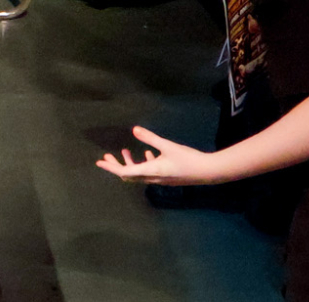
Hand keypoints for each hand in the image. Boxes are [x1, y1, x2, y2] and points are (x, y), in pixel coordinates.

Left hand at [95, 127, 223, 185]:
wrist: (208, 171)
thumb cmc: (188, 158)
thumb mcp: (167, 146)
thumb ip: (150, 138)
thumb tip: (134, 129)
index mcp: (151, 171)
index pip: (125, 172)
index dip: (112, 167)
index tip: (100, 162)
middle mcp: (153, 178)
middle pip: (129, 174)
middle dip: (117, 165)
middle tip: (108, 156)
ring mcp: (161, 179)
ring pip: (140, 173)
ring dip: (130, 163)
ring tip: (124, 151)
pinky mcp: (168, 177)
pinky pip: (150, 172)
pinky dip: (144, 163)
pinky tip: (148, 154)